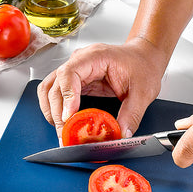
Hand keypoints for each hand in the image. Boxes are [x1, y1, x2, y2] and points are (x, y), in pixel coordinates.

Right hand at [37, 37, 167, 141]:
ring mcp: (75, 70)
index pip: (69, 73)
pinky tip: (62, 122)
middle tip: (65, 133)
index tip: (69, 116)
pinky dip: (54, 108)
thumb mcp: (142, 92)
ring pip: (49, 88)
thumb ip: (131, 114)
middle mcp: (80, 61)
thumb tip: (121, 134)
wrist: (144, 57)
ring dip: (50, 110)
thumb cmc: (142, 65)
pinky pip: (56, 93)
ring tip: (61, 130)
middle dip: (57, 112)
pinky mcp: (75, 81)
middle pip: (54, 84)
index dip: (66, 96)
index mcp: (95, 57)